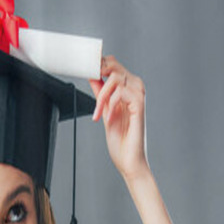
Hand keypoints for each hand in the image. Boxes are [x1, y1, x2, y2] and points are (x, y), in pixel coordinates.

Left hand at [88, 55, 150, 181]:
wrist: (129, 160)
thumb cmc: (121, 141)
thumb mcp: (104, 111)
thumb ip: (100, 94)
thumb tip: (92, 77)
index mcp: (127, 88)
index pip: (112, 65)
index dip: (97, 64)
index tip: (83, 68)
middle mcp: (134, 88)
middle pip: (113, 65)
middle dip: (97, 76)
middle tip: (89, 88)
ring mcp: (138, 95)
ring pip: (115, 78)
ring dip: (102, 96)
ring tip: (99, 113)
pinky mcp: (139, 104)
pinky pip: (120, 92)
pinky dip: (110, 104)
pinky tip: (109, 118)